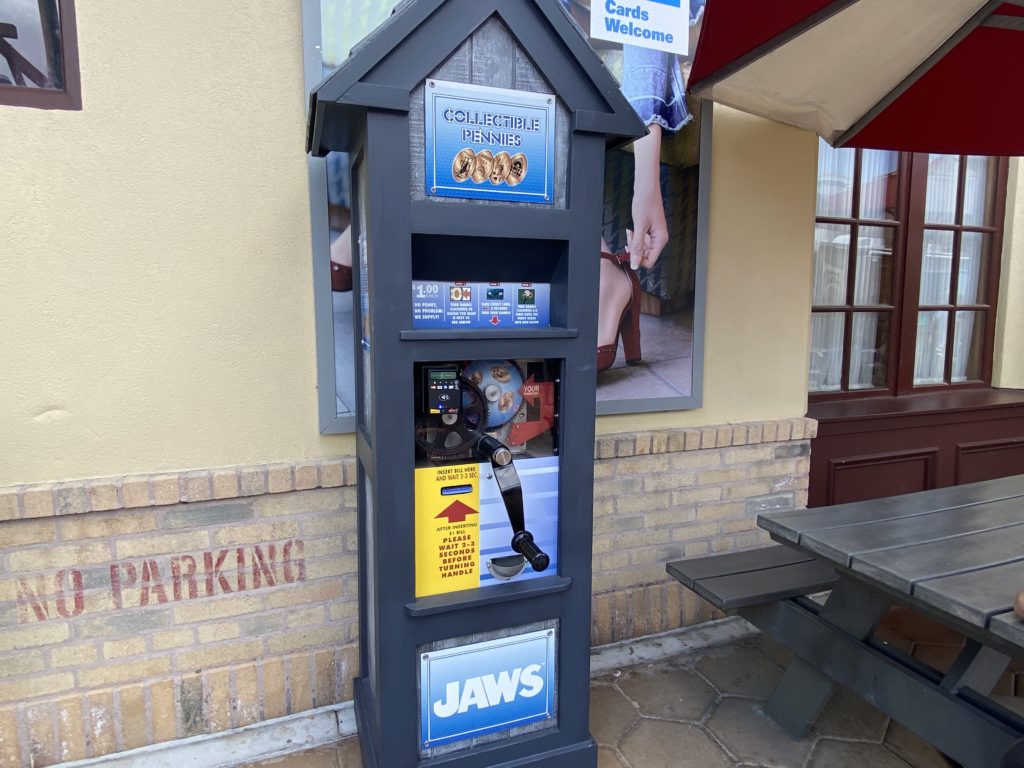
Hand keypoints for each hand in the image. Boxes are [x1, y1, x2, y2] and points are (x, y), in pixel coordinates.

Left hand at [627, 123, 666, 269]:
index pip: (650, 261)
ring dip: (634, 244)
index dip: (638, 260)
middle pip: (646, 256)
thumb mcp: (639, 226)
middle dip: (635, 251)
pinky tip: (632, 230)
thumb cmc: (645, 202)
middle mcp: (660, 239)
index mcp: (661, 239)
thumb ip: (637, 246)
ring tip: (630, 232)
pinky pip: (642, 241)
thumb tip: (635, 263)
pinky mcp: (650, 230)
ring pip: (643, 249)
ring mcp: (655, 235)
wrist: (646, 187)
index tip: (628, 252)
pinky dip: (635, 238)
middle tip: (628, 239)